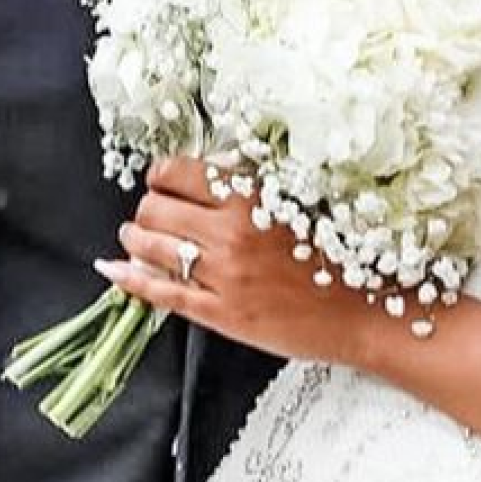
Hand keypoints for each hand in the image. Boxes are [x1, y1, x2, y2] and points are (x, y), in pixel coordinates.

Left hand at [102, 158, 379, 368]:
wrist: (366, 312)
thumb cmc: (340, 256)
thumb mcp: (298, 202)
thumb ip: (250, 185)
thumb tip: (210, 168)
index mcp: (249, 198)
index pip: (175, 173)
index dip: (161, 175)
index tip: (163, 180)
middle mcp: (229, 234)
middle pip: (153, 209)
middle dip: (148, 208)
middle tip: (155, 213)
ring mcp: (222, 276)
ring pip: (148, 247)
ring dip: (134, 238)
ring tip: (137, 237)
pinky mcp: (220, 314)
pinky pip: (160, 293)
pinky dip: (130, 279)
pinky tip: (114, 270)